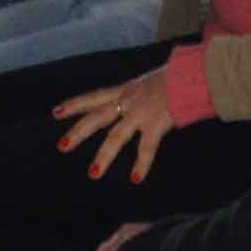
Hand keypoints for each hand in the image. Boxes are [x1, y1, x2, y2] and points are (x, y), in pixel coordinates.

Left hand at [51, 62, 183, 179]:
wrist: (194, 72)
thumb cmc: (180, 75)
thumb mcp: (154, 80)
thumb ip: (145, 92)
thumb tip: (147, 98)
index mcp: (127, 89)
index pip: (94, 97)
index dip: (74, 105)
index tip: (56, 112)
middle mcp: (129, 100)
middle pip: (96, 118)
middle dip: (78, 132)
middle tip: (62, 147)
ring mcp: (141, 112)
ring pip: (115, 137)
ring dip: (103, 156)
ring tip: (93, 174)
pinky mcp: (156, 123)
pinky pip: (146, 147)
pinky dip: (141, 164)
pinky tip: (135, 178)